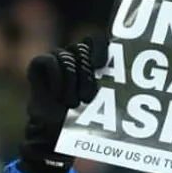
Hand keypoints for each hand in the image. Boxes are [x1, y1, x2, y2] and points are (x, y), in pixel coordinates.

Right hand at [19, 36, 107, 172]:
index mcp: (90, 58)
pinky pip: (50, 61)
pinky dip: (57, 78)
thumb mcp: (102, 101)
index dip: (99, 47)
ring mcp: (56, 58)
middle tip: (88, 98)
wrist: (55, 132)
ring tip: (72, 103)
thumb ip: (112, 86)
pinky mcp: (40, 63)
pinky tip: (58, 94)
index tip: (101, 65)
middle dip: (86, 75)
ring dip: (71, 82)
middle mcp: (73, 55)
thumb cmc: (81, 117)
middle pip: (81, 49)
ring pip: (67, 57)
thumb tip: (132, 81)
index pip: (95, 40)